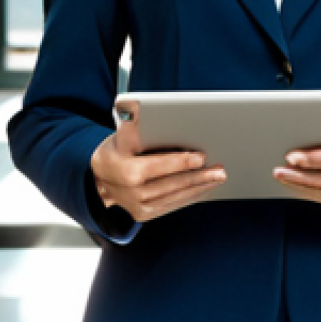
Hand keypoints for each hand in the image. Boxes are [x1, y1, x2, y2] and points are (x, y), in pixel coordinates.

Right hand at [90, 105, 226, 221]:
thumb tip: (138, 106)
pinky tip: (204, 188)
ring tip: (217, 178)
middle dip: (199, 177)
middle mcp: (133, 194)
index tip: (202, 157)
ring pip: (175, 196)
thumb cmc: (115, 151)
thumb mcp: (120, 136)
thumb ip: (131, 123)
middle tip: (220, 170)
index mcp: (127, 172)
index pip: (160, 165)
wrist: (100, 179)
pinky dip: (190, 197)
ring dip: (200, 187)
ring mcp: (139, 207)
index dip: (181, 161)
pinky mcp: (145, 215)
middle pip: (172, 183)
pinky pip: (172, 205)